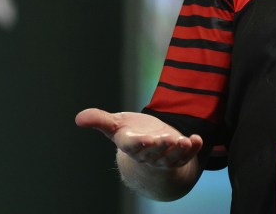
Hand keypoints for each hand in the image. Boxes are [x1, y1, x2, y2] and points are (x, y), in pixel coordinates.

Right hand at [75, 108, 203, 168]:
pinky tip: (198, 139)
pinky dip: (194, 149)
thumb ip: (99, 120)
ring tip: (185, 141)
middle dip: (161, 147)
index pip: (134, 147)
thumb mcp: (115, 125)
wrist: (148, 145)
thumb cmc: (129, 133)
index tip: (145, 139)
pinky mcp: (178, 155)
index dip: (140, 144)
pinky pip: (187, 156)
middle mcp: (148, 154)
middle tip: (167, 139)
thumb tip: (78, 118)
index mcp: (131, 145)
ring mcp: (164, 157)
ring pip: (171, 158)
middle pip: (154, 153)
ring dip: (179, 151)